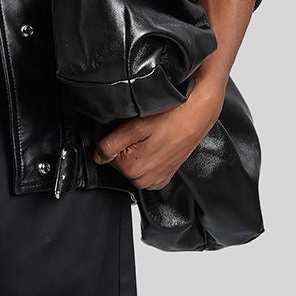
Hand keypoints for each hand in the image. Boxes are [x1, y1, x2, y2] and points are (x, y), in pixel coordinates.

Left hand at [90, 78, 225, 191]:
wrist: (198, 114)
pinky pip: (145, 169)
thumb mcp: (134, 127)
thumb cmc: (172, 117)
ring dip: (137, 152)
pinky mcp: (164, 177)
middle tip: (143, 132)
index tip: (129, 131)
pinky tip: (157, 144)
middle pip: (119, 162)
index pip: (106, 156)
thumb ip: (110, 144)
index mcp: (133, 169)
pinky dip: (147, 157)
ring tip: (152, 137)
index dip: (115, 139)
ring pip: (132, 165)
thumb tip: (97, 156)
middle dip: (126, 146)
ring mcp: (156, 180)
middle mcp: (144, 180)